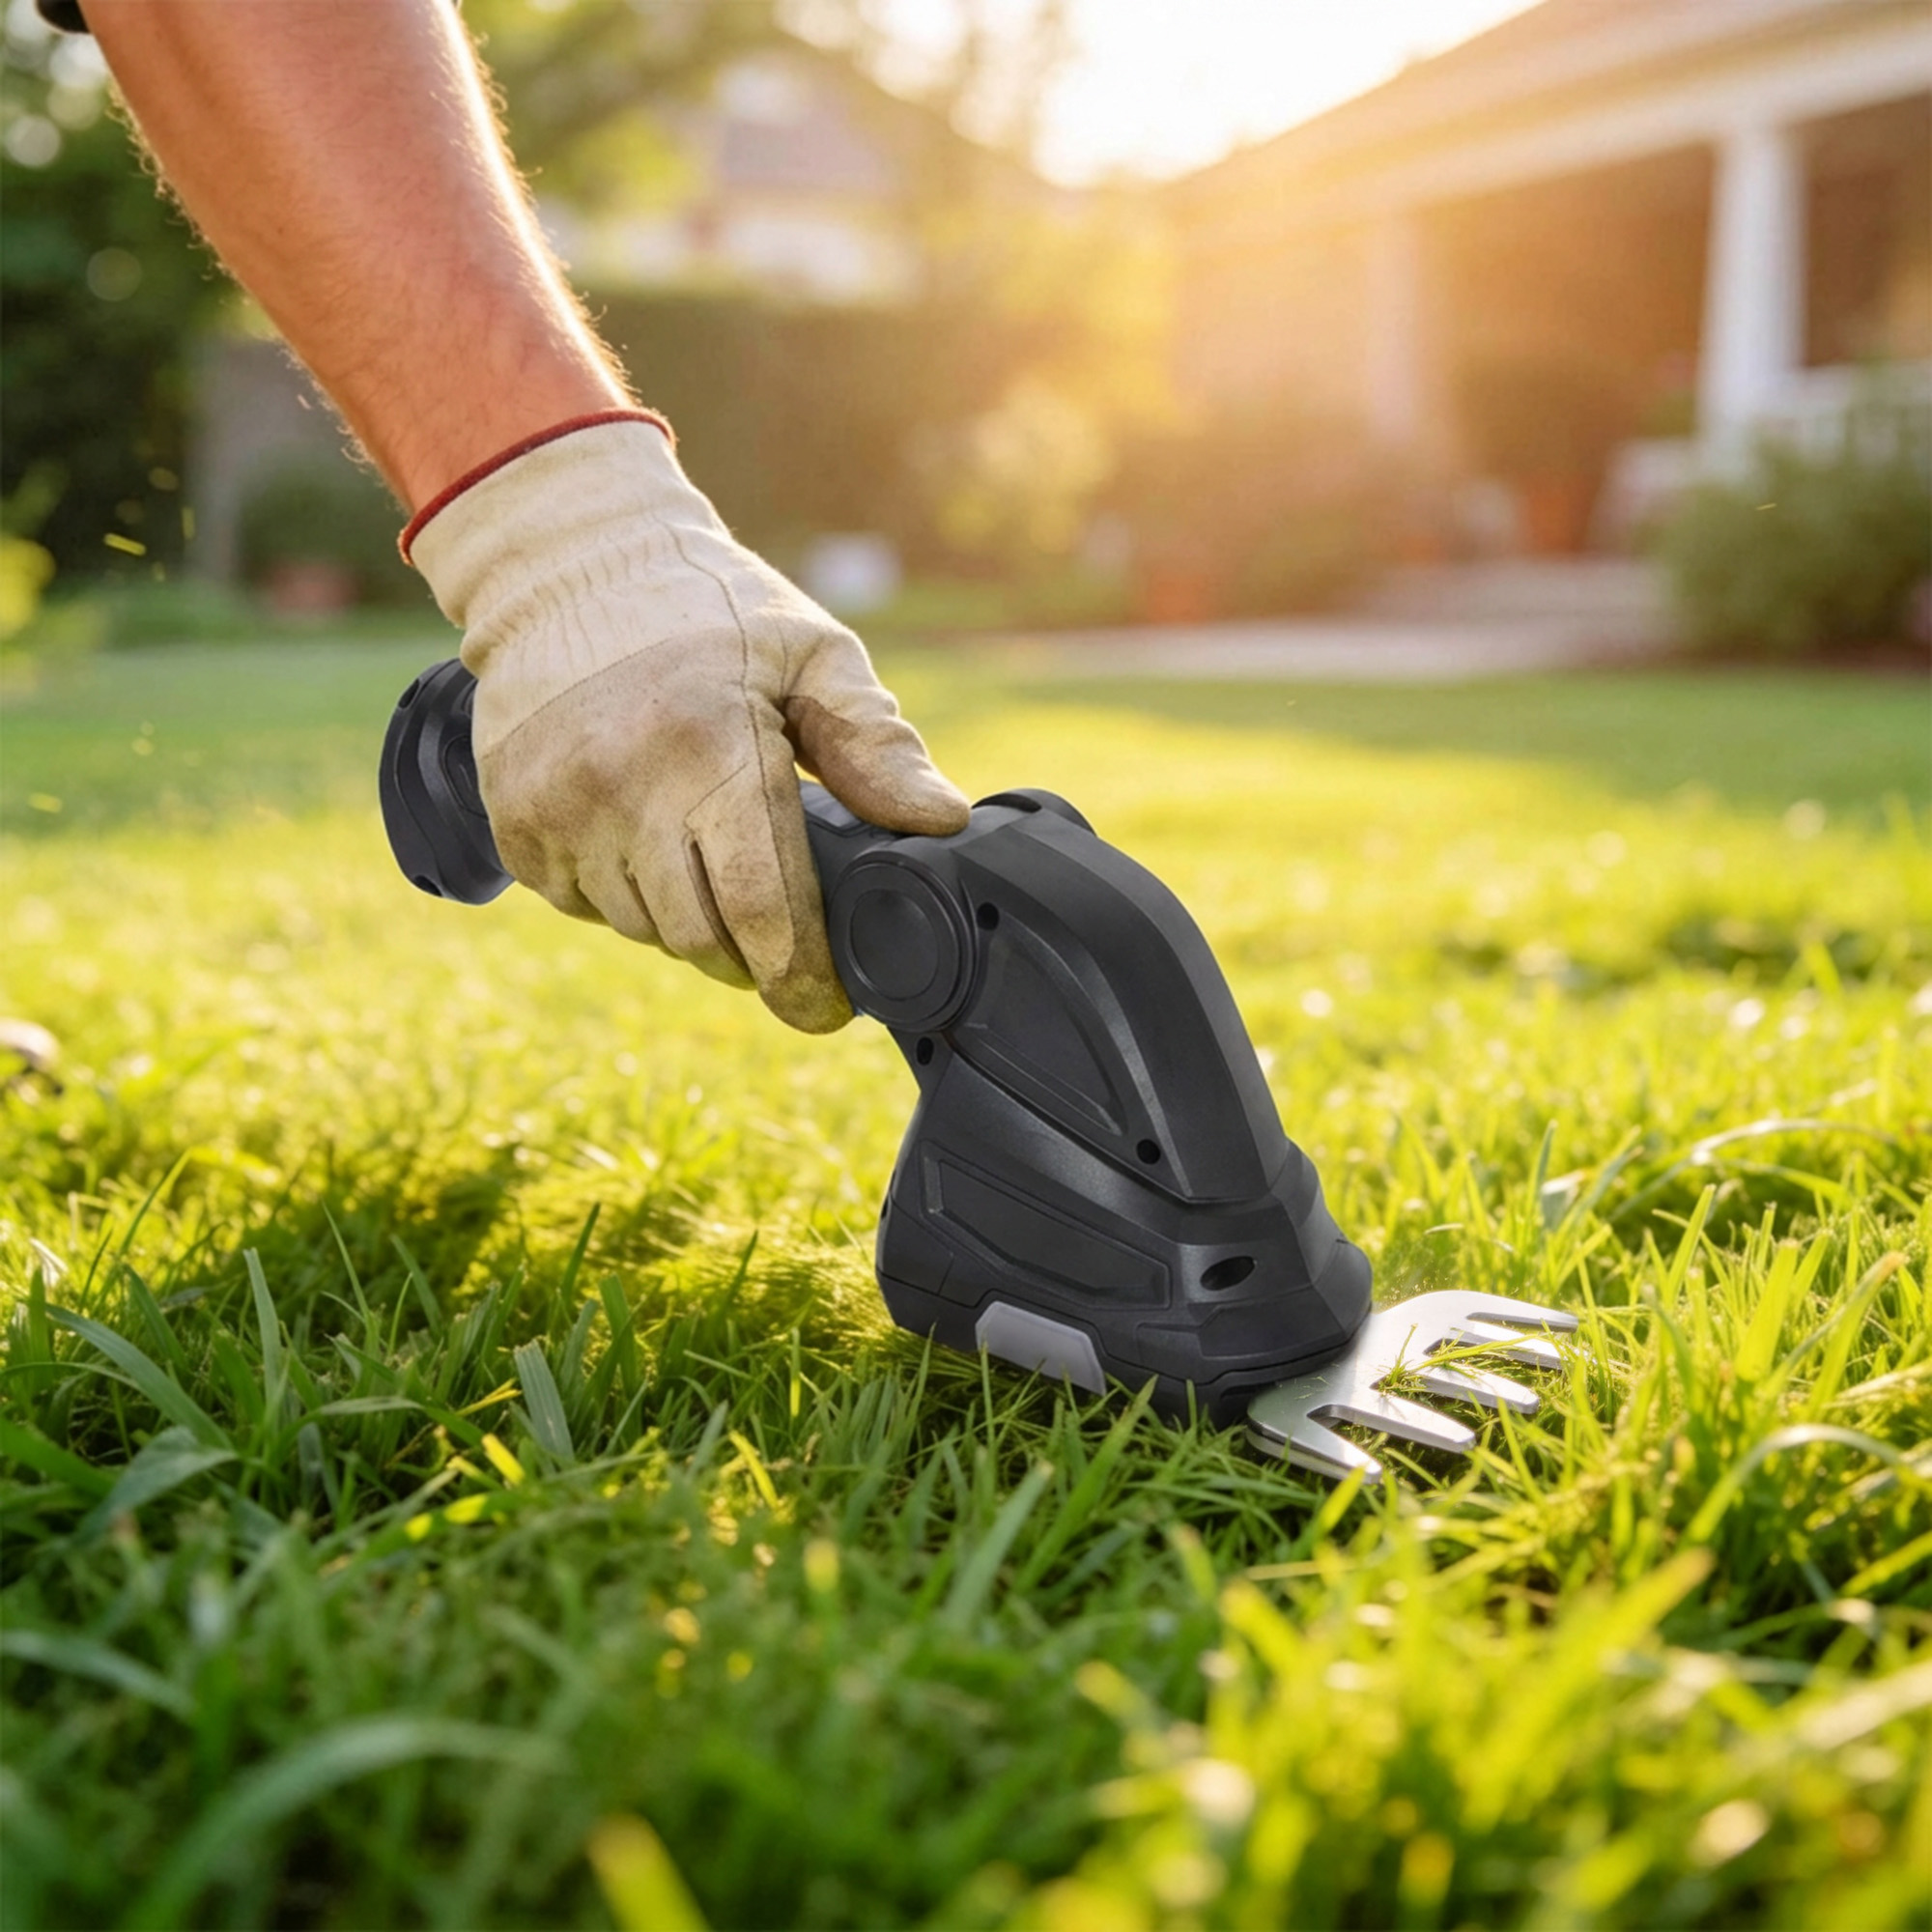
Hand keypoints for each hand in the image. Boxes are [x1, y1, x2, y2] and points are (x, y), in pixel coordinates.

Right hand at [407, 415, 969, 1031]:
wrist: (570, 561)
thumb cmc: (710, 611)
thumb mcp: (810, 654)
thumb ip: (874, 744)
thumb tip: (940, 822)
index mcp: (709, 748)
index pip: (764, 910)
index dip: (802, 978)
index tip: (829, 1010)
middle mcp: (621, 787)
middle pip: (703, 941)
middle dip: (753, 959)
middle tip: (780, 938)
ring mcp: (556, 809)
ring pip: (643, 930)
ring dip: (688, 924)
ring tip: (710, 864)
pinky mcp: (511, 823)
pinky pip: (582, 905)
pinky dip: (622, 894)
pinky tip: (644, 840)